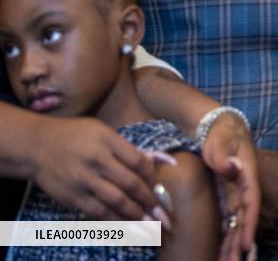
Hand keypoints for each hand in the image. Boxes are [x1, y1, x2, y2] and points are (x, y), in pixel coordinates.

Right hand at [32, 116, 159, 220]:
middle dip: (149, 201)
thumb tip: (152, 163)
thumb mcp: (102, 131)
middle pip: (130, 183)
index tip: (158, 187)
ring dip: (136, 214)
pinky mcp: (72, 197)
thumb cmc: (75, 135)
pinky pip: (98, 211)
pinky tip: (127, 225)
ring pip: (116, 201)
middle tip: (162, 214)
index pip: (138, 161)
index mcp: (107, 141)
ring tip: (149, 224)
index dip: (152, 177)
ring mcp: (83, 180)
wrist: (37, 146)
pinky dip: (115, 220)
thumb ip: (125, 147)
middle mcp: (97, 160)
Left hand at [201, 113, 259, 259]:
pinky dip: (227, 235)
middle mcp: (244, 188)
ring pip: (236, 223)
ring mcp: (236, 194)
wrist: (220, 126)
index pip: (250, 204)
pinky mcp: (228, 197)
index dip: (248, 225)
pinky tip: (225, 250)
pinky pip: (228, 219)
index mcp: (247, 176)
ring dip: (232, 244)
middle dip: (239, 244)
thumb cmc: (222, 133)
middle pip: (244, 220)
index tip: (246, 245)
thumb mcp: (222, 141)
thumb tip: (233, 168)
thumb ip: (224, 156)